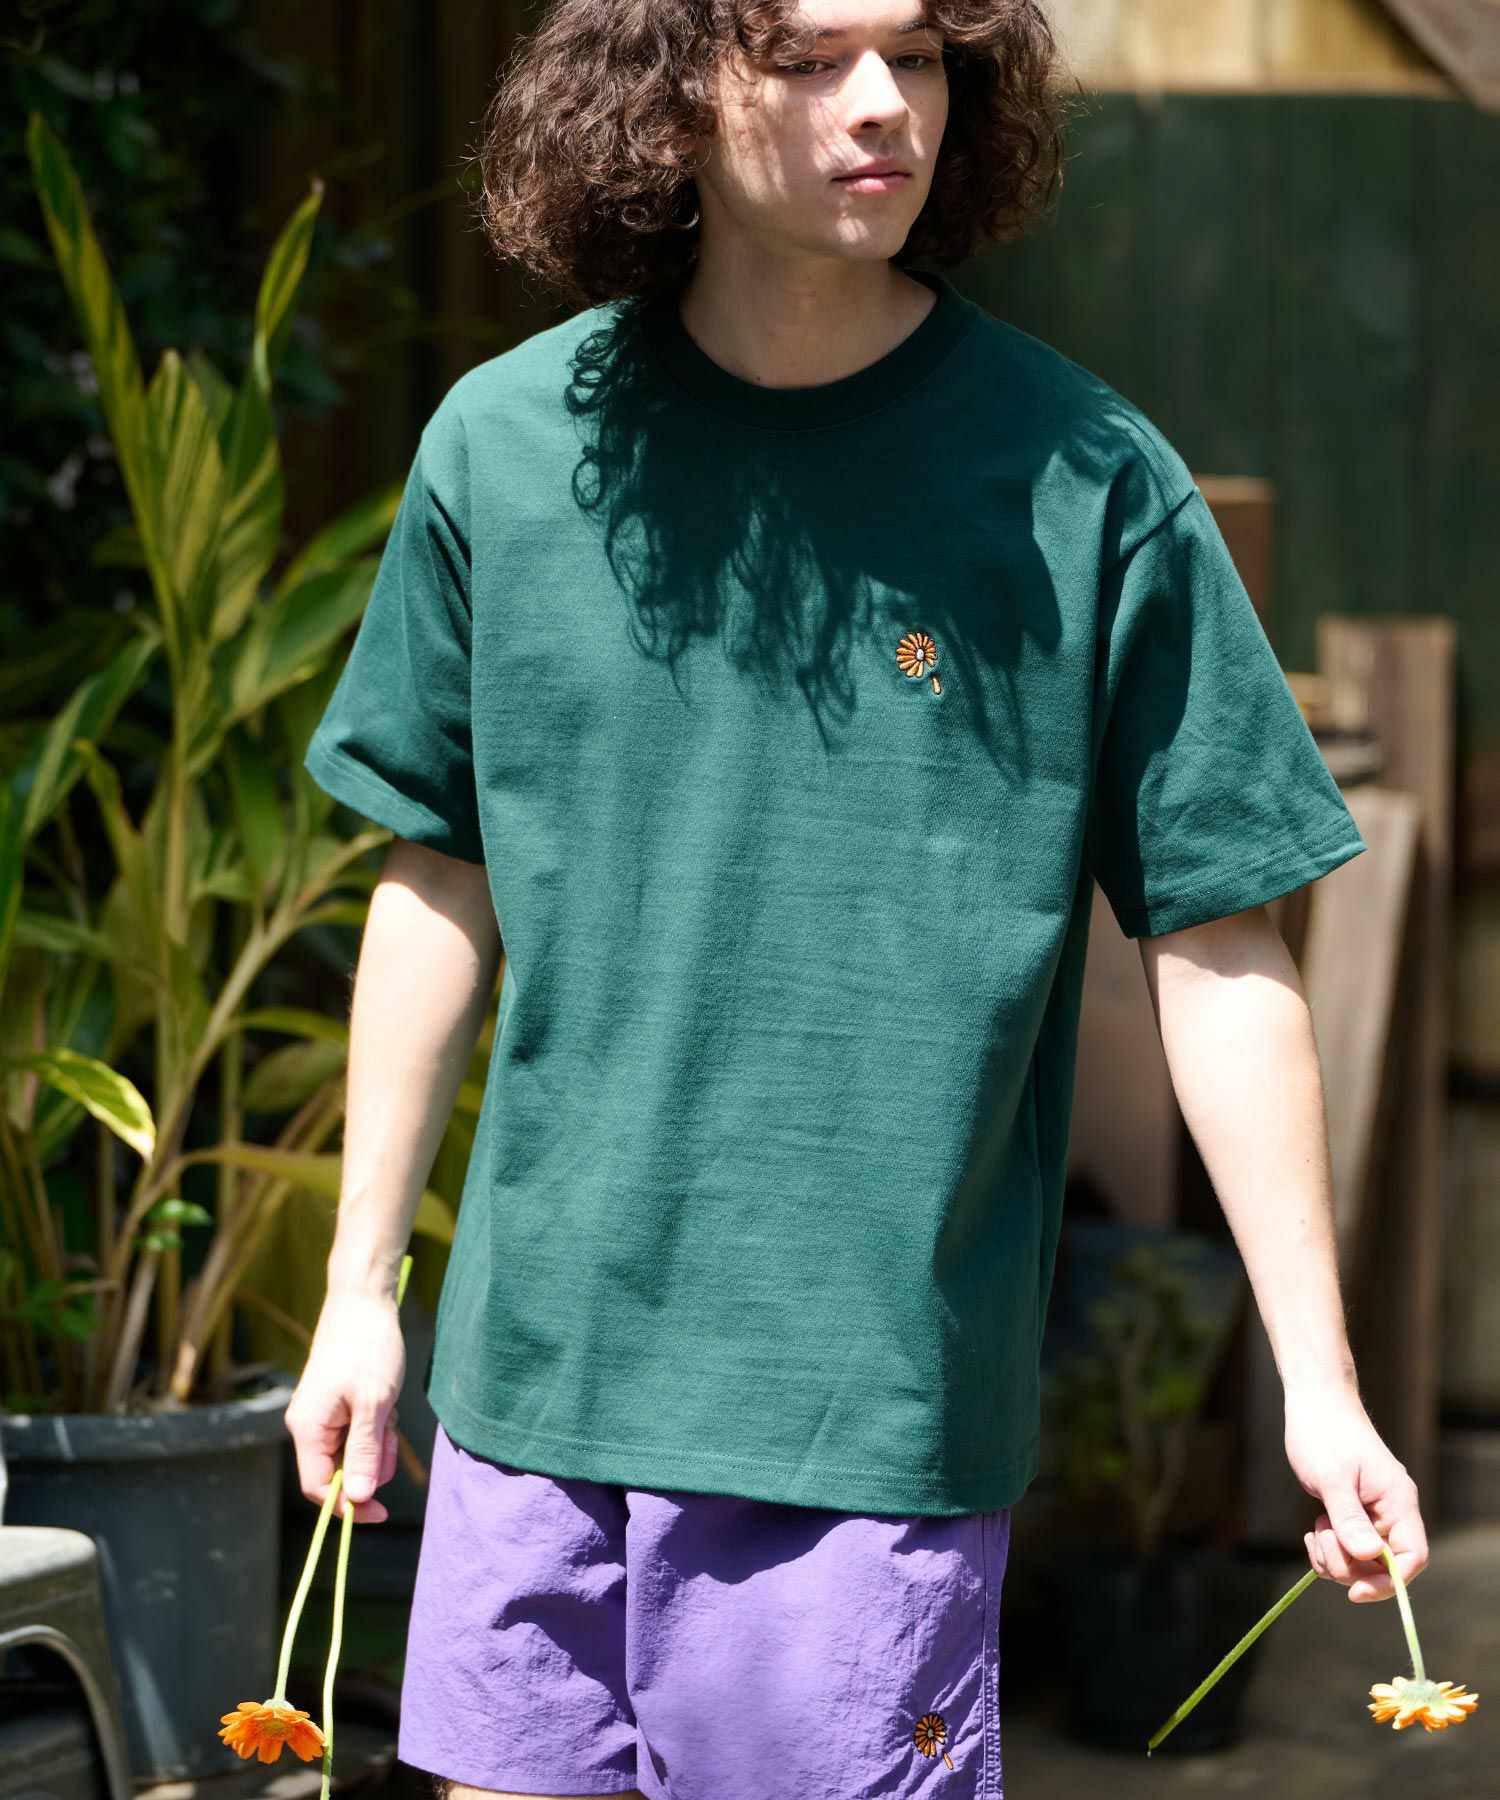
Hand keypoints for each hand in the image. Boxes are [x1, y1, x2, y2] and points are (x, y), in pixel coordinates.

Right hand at [284, 1283, 405, 1522]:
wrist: (364, 1300)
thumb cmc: (367, 1346)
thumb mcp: (374, 1403)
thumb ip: (364, 1452)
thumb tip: (358, 1498)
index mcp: (307, 1427)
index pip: (319, 1487)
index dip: (349, 1504)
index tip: (382, 1511)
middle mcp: (309, 1424)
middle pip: (339, 1470)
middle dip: (371, 1461)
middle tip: (391, 1434)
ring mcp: (323, 1413)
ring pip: (354, 1450)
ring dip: (378, 1440)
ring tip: (389, 1409)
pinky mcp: (337, 1402)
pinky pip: (359, 1429)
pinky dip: (378, 1422)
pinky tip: (386, 1399)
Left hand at [1283, 1380, 1427, 1602]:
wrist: (1313, 1402)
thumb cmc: (1323, 1432)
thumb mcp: (1331, 1477)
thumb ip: (1349, 1518)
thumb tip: (1369, 1557)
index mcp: (1398, 1502)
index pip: (1412, 1557)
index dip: (1389, 1582)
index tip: (1355, 1591)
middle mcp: (1391, 1512)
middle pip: (1383, 1566)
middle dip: (1349, 1565)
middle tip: (1320, 1539)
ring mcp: (1372, 1515)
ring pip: (1361, 1561)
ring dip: (1334, 1557)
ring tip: (1316, 1528)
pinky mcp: (1353, 1515)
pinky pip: (1347, 1549)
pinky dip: (1329, 1549)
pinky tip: (1313, 1531)